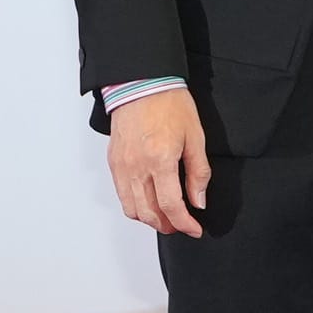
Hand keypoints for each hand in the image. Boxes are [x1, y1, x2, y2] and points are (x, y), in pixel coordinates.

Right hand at [107, 87, 210, 236]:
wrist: (141, 83)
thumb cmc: (169, 103)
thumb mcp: (195, 136)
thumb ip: (198, 173)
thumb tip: (199, 200)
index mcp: (160, 160)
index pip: (171, 206)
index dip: (184, 223)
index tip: (194, 229)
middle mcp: (137, 167)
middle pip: (149, 214)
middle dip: (167, 226)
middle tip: (181, 225)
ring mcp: (122, 166)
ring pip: (132, 209)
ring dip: (149, 219)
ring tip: (165, 217)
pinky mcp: (113, 162)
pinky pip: (121, 194)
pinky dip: (135, 205)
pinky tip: (148, 201)